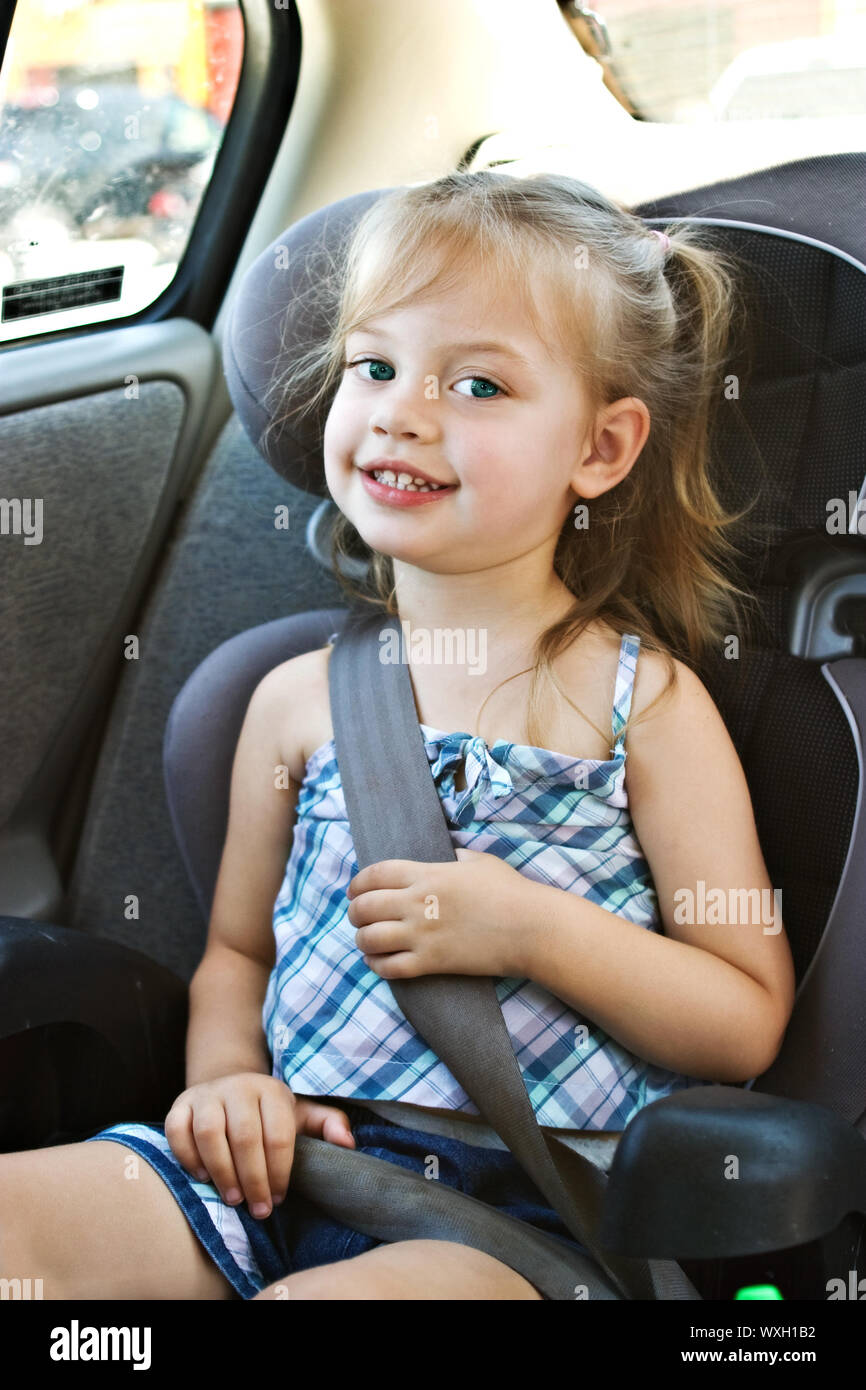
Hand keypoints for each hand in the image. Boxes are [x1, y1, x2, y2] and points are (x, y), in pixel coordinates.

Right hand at [164, 1073, 354, 1218]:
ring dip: (222, 1172)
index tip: (279, 1198)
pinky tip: (203, 1178)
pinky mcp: (180, 1104)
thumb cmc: (269, 1113)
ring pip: (210, 1134)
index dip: (279, 1172)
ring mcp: (207, 1094)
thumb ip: (328, 1124)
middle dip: (253, 1180)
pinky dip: (188, 1157)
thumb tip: (348, 1143)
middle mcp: (239, 1086)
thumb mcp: (301, 1114)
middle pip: (245, 1138)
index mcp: (272, 1091)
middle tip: (258, 1210)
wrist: (229, 1088)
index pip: (278, 1135)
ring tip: (234, 1199)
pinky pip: (178, 1131)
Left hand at [345, 847, 528, 978]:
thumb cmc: (510, 891)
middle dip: (354, 912)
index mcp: (427, 874)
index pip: (374, 874)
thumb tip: (447, 855)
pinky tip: (379, 962)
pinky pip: (389, 968)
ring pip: (369, 938)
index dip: (357, 883)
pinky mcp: (432, 962)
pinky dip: (377, 965)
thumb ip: (455, 856)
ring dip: (362, 939)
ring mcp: (422, 934)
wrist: (529, 928)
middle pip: (364, 906)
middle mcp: (417, 903)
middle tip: (358, 917)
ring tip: (367, 941)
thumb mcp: (479, 861)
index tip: (355, 890)